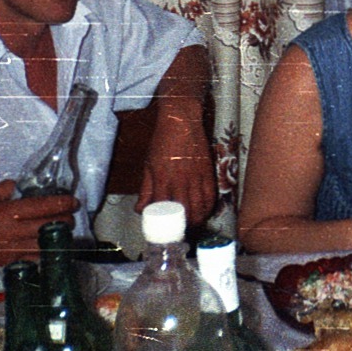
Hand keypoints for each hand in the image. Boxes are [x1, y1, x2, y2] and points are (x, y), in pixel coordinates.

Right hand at [0, 181, 77, 272]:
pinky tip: (50, 246)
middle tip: (70, 215)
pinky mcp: (11, 261)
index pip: (46, 206)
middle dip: (67, 220)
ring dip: (59, 237)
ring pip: (48, 244)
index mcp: (10, 212)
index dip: (64, 203)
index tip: (74, 201)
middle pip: (52, 226)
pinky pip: (36, 257)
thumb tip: (17, 185)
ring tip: (63, 230)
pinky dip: (46, 251)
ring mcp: (15, 249)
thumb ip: (4, 188)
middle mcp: (16, 231)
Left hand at [137, 111, 216, 225]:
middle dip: (184, 225)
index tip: (164, 228)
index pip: (164, 208)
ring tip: (193, 223)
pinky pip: (211, 194)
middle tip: (181, 229)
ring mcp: (196, 176)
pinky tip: (205, 210)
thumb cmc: (162, 141)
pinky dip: (209, 206)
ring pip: (200, 206)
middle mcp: (181, 179)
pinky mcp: (208, 171)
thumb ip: (146, 189)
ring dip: (198, 219)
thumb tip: (140, 209)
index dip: (164, 222)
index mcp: (163, 178)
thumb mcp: (148, 165)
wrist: (181, 120)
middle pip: (185, 211)